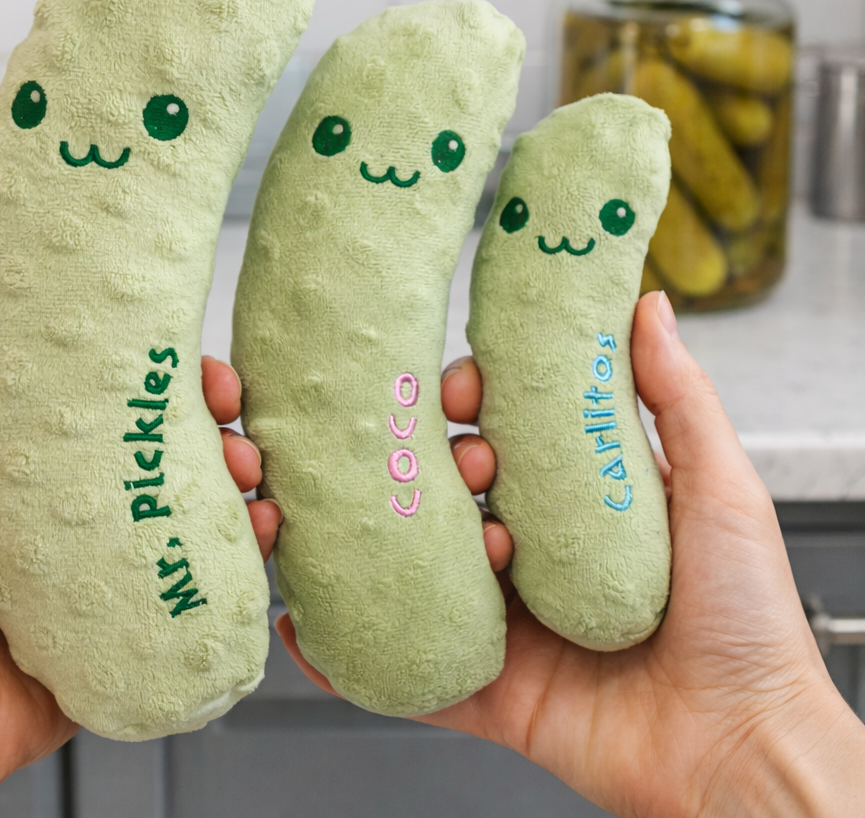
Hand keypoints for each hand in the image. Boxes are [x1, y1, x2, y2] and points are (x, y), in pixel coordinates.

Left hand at [0, 225, 277, 816]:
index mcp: (32, 447)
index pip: (117, 387)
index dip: (163, 364)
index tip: (191, 354)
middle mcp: (78, 492)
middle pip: (170, 436)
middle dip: (217, 418)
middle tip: (231, 418)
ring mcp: (111, 549)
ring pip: (200, 495)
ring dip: (240, 473)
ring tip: (249, 474)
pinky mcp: (135, 603)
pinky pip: (208, 566)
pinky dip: (246, 543)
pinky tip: (258, 530)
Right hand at [279, 291, 864, 816]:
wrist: (743, 748)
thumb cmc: (746, 619)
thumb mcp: (717, 488)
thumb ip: (677, 395)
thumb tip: (646, 304)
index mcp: (577, 511)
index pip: (503, 436)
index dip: (473, 403)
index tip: (465, 386)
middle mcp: (531, 562)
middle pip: (450, 496)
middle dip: (428, 463)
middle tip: (449, 456)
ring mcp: (503, 625)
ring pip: (420, 572)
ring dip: (388, 541)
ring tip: (397, 522)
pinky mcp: (485, 691)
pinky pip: (406, 670)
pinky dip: (347, 654)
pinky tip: (306, 623)